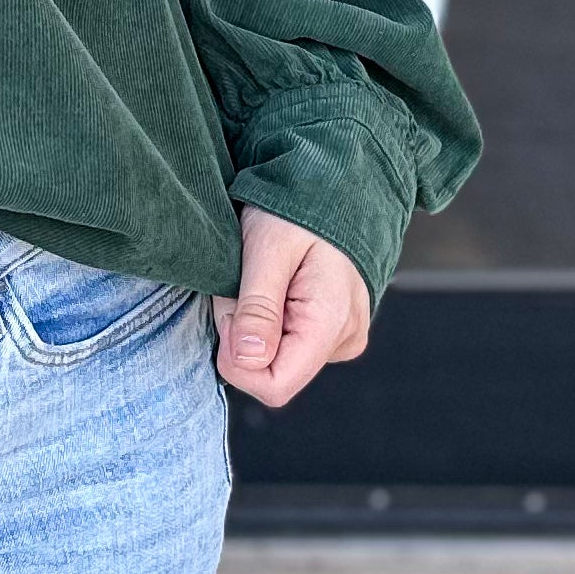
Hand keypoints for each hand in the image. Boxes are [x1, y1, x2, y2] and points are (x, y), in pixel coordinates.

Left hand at [214, 209, 373, 405]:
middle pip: (272, 373)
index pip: (275, 386)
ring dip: (252, 326)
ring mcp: (343, 338)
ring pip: (276, 359)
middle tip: (242, 286)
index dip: (238, 363)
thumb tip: (248, 360)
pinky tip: (275, 288)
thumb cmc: (299, 210)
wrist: (333, 187)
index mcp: (331, 321)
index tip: (229, 314)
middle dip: (242, 336)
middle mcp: (345, 338)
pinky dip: (268, 322)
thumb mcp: (267, 249)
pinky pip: (288, 345)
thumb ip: (257, 307)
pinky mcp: (334, 333)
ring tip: (261, 280)